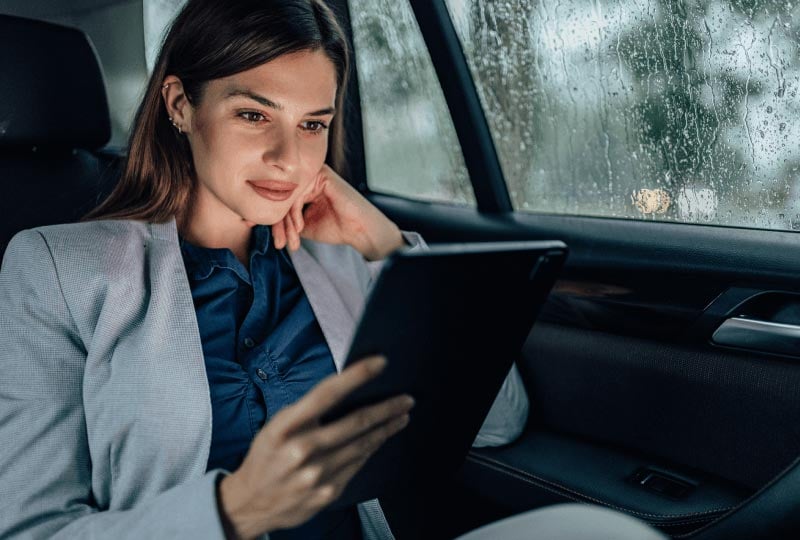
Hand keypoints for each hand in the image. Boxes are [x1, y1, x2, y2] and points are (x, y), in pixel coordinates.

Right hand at [218, 356, 412, 538]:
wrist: (251, 503)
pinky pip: (358, 465)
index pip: (327, 393)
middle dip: (387, 408)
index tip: (380, 362)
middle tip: (406, 399)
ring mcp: (317, 474)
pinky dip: (372, 449)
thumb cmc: (266, 457)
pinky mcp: (328, 492)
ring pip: (363, 445)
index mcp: (286, 427)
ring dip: (387, 428)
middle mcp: (302, 449)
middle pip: (356, 422)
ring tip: (402, 416)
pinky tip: (381, 439)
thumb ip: (307, 412)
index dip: (357, 375)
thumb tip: (346, 391)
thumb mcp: (276, 426)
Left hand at [271, 165, 404, 259]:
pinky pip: (298, 194)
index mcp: (304, 185)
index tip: (268, 236)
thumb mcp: (302, 225)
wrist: (361, 231)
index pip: (280, 199)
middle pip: (281, 197)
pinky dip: (295, 213)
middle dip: (277, 223)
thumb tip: (258, 219)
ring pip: (287, 196)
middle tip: (278, 242)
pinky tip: (301, 227)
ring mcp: (314, 173)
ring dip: (287, 222)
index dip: (272, 219)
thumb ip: (285, 218)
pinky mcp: (321, 175)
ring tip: (290, 240)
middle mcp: (308, 176)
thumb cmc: (337, 227)